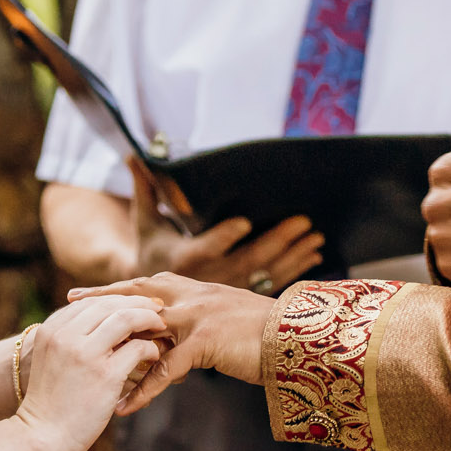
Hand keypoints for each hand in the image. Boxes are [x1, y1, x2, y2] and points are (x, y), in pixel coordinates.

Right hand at [15, 295, 168, 450]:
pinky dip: (151, 348)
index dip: (115, 299)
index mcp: (51, 330)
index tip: (134, 303)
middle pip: (108, 304)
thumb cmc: (50, 401)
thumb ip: (69, 338)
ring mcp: (86, 354)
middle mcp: (66, 336)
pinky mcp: (105, 375)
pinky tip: (154, 355)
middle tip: (157, 308)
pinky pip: (137, 348)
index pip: (89, 302)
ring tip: (161, 325)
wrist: (41, 435)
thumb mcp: (51, 358)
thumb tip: (100, 323)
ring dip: (148, 318)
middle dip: (137, 302)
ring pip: (126, 318)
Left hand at [68, 273, 274, 414]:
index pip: (148, 284)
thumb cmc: (269, 334)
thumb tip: (182, 337)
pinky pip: (165, 368)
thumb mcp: (230, 320)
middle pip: (136, 294)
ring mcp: (197, 316)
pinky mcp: (205, 341)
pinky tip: (126, 406)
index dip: (116, 288)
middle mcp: (193, 295)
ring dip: (115, 347)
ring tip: (86, 362)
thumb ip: (203, 323)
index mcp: (198, 289)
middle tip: (70, 303)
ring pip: (144, 329)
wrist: (301, 338)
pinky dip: (144, 389)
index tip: (87, 291)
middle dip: (101, 300)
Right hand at [129, 160, 323, 292]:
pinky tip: (313, 253)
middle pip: (247, 260)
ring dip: (293, 255)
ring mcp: (227, 290)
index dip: (225, 237)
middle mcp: (208, 278)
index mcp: (184, 257)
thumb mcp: (146, 220)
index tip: (245, 222)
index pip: (206, 247)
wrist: (155, 296)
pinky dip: (294, 269)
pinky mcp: (240, 296)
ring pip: (264, 273)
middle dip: (277, 241)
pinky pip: (270, 283)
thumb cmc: (152, 247)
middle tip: (304, 221)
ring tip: (316, 236)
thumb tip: (134, 153)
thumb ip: (146, 187)